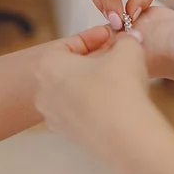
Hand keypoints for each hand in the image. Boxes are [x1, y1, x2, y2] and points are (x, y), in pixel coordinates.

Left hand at [35, 28, 165, 162]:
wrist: (125, 136)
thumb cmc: (118, 88)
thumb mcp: (127, 50)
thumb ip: (126, 40)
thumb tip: (130, 38)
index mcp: (48, 65)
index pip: (67, 45)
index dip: (92, 38)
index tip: (110, 37)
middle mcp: (43, 92)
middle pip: (68, 69)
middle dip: (92, 61)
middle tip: (115, 56)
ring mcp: (54, 117)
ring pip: (74, 92)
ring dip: (94, 83)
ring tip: (120, 79)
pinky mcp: (69, 136)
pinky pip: (81, 113)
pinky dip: (96, 105)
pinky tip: (118, 102)